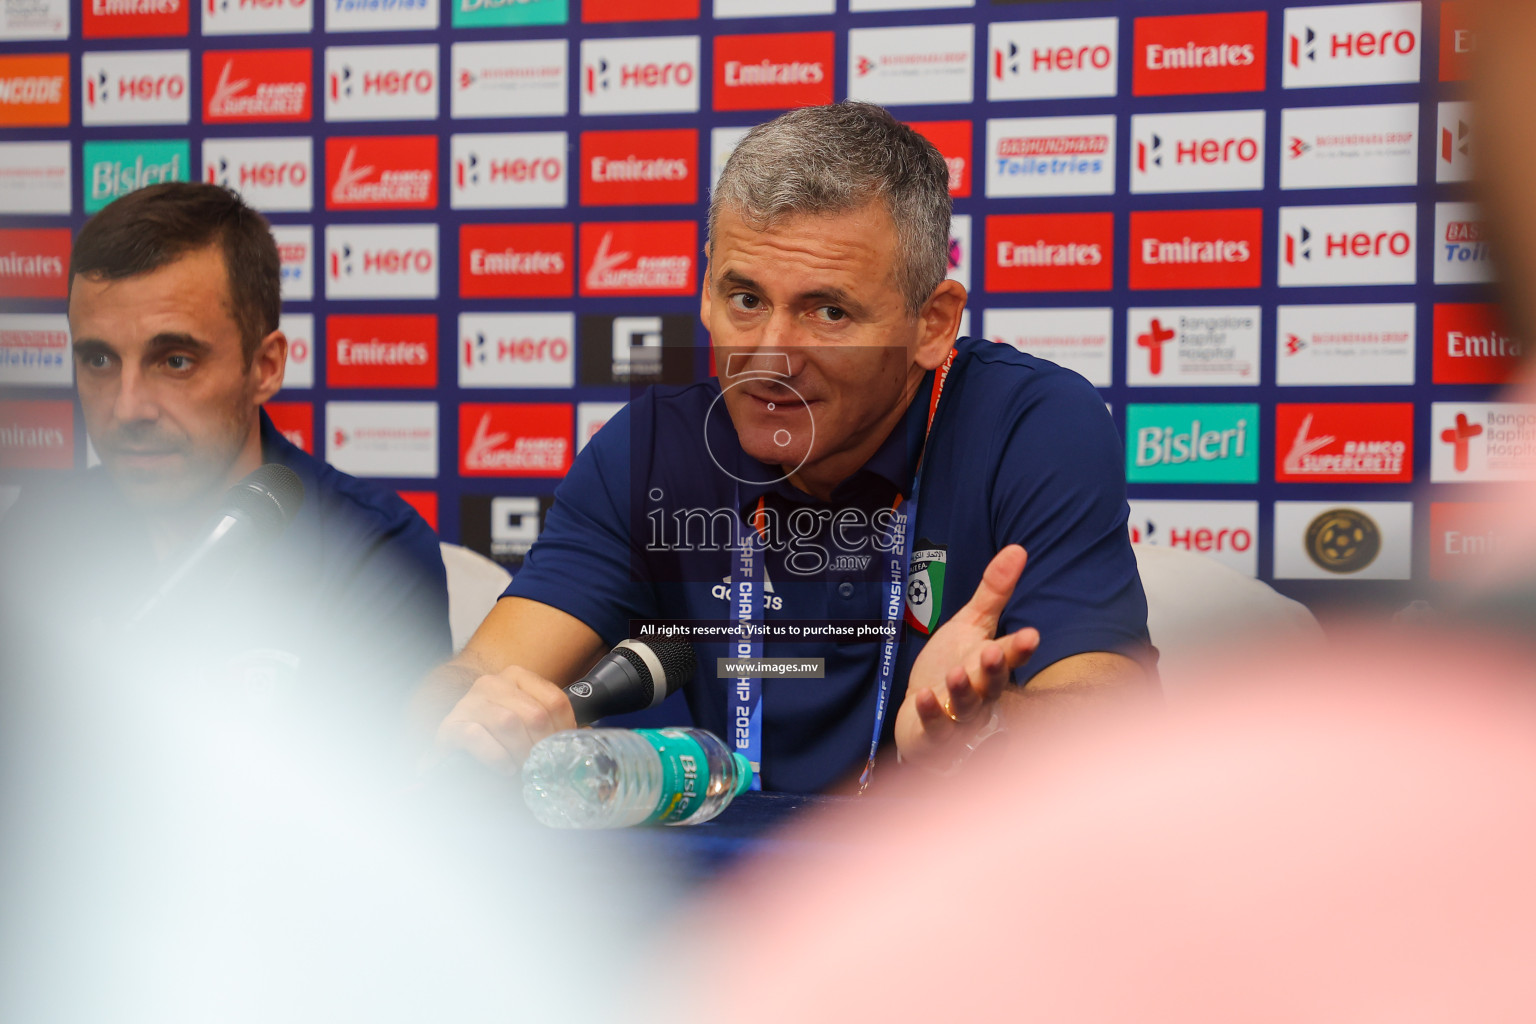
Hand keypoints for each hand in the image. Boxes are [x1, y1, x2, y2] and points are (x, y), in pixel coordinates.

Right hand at [428, 664, 577, 775]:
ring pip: (508, 723)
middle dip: (542, 746)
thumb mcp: (529, 722)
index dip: (563, 730)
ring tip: (523, 767)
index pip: (556, 701)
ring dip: (520, 752)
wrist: (457, 743)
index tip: (561, 750)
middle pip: (535, 715)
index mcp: (518, 677)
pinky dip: (496, 756)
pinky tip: (505, 767)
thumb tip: (588, 737)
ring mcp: (470, 701)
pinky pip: (478, 737)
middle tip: (541, 764)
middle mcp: (493, 683)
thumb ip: (555, 725)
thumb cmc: (499, 734)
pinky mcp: (452, 725)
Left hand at [894, 544, 1038, 771]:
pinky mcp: (935, 734)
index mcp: (991, 664)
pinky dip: (930, 713)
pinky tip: (923, 697)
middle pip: (993, 683)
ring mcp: (959, 716)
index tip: (1031, 635)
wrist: (925, 717)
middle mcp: (981, 693)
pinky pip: (935, 727)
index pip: (1010, 655)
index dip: (1020, 647)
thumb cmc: (952, 666)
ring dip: (962, 691)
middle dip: (995, 670)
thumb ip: (994, 592)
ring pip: (966, 706)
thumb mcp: (971, 625)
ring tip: (956, 675)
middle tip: (994, 653)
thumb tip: (1018, 548)